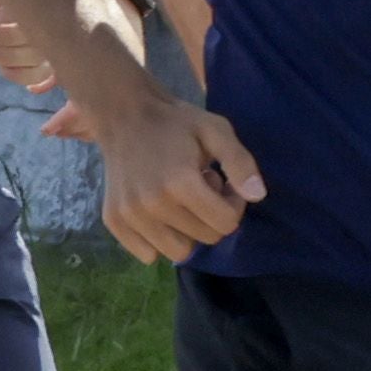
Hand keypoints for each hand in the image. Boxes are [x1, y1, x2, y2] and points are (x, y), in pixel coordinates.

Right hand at [91, 86, 265, 263]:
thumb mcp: (216, 130)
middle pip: (205, 238)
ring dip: (186, 230)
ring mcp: (129, 215)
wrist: (123, 116)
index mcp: (180, 183)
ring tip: (178, 200)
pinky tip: (157, 212)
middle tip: (199, 187)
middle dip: (210, 216)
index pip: (226, 224)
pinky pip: (147, 254)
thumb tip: (256, 196)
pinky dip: (158, 240)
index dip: (233, 205)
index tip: (220, 182)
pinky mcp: (113, 221)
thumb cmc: (175, 123)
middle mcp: (152, 205)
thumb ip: (240, 163)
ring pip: (178, 252)